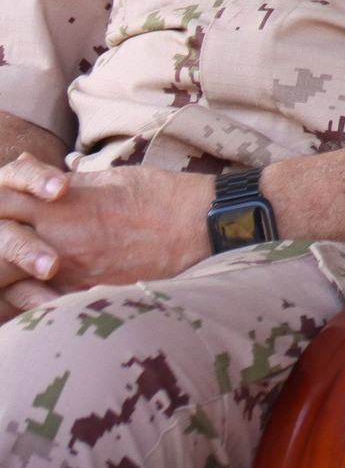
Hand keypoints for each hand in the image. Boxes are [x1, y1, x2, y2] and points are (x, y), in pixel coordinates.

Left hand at [0, 159, 212, 299]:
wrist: (201, 225)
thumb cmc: (160, 195)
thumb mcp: (110, 178)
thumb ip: (64, 180)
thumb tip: (28, 165)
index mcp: (62, 207)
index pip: (3, 204)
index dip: (0, 204)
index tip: (5, 206)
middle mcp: (60, 242)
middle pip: (2, 244)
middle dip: (0, 239)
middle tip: (6, 236)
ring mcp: (73, 273)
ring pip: (15, 279)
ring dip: (12, 269)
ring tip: (17, 263)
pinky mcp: (91, 295)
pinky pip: (43, 302)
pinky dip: (33, 296)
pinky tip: (35, 288)